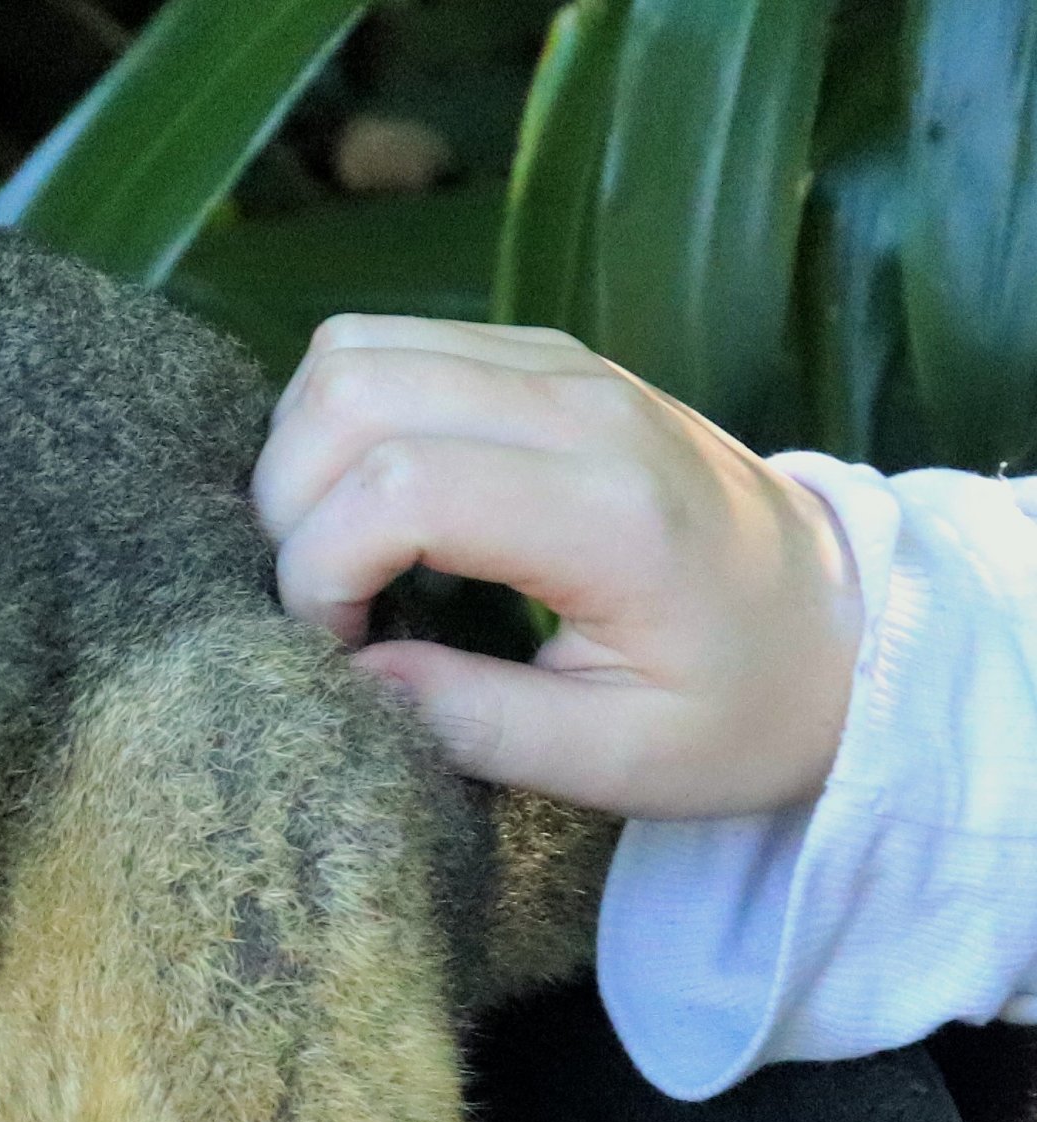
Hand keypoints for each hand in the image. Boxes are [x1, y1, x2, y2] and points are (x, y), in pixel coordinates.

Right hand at [252, 315, 864, 818]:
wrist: (850, 622)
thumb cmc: (742, 706)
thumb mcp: (620, 760)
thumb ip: (474, 724)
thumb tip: (344, 678)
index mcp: (609, 511)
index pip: (397, 485)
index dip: (319, 574)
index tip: (337, 652)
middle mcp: (580, 406)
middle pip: (350, 390)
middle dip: (289, 506)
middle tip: (324, 600)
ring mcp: (560, 363)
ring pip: (350, 350)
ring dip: (302, 454)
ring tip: (340, 548)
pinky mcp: (542, 353)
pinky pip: (386, 343)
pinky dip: (341, 420)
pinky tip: (373, 502)